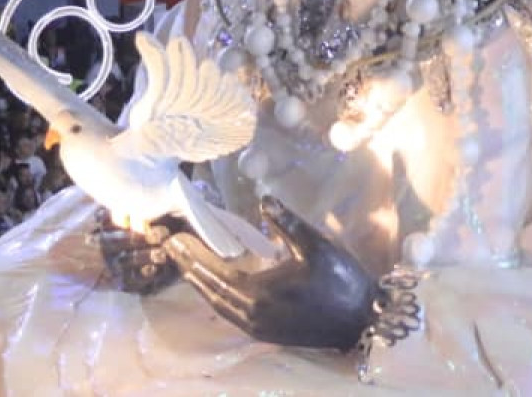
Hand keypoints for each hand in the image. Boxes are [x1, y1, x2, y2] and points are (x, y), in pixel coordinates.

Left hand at [163, 195, 376, 351]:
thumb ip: (287, 223)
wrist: (361, 319)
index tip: (174, 240)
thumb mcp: (316, 246)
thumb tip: (263, 199)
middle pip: (210, 291)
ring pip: (218, 305)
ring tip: (186, 263)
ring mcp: (257, 328)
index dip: (193, 256)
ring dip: (201, 283)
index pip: (215, 274)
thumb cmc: (340, 280)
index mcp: (258, 294)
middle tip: (170, 248)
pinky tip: (215, 283)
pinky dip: (217, 296)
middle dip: (190, 268)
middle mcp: (250, 315)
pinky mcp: (265, 332)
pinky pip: (230, 312)